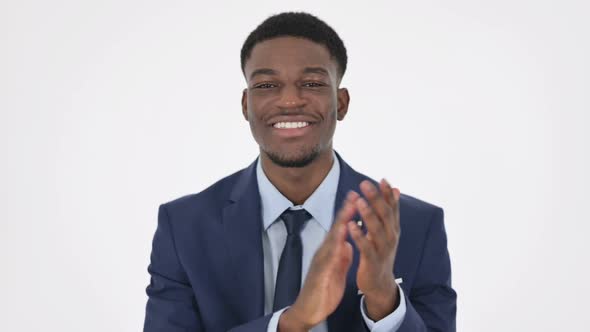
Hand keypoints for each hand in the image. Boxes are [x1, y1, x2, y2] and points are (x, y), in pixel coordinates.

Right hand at [278, 192, 356, 330]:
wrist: (309, 309)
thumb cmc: (323, 288)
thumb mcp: (336, 268)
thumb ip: (341, 254)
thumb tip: (348, 242)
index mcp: (332, 251)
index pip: (342, 228)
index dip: (350, 213)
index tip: (360, 196)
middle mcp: (325, 252)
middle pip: (336, 228)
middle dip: (346, 211)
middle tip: (355, 193)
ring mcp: (321, 262)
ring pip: (332, 239)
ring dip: (340, 223)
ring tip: (350, 209)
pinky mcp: (320, 274)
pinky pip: (328, 260)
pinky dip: (335, 249)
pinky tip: (341, 240)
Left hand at [347, 179, 400, 320]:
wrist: (380, 283)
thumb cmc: (380, 252)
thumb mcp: (387, 230)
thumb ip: (389, 210)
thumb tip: (395, 188)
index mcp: (393, 228)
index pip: (392, 207)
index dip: (388, 194)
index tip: (382, 179)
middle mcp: (391, 237)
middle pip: (385, 215)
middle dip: (376, 198)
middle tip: (365, 184)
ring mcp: (383, 249)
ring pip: (377, 229)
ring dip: (367, 214)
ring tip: (358, 200)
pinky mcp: (372, 261)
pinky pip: (366, 247)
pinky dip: (359, 236)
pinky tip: (351, 225)